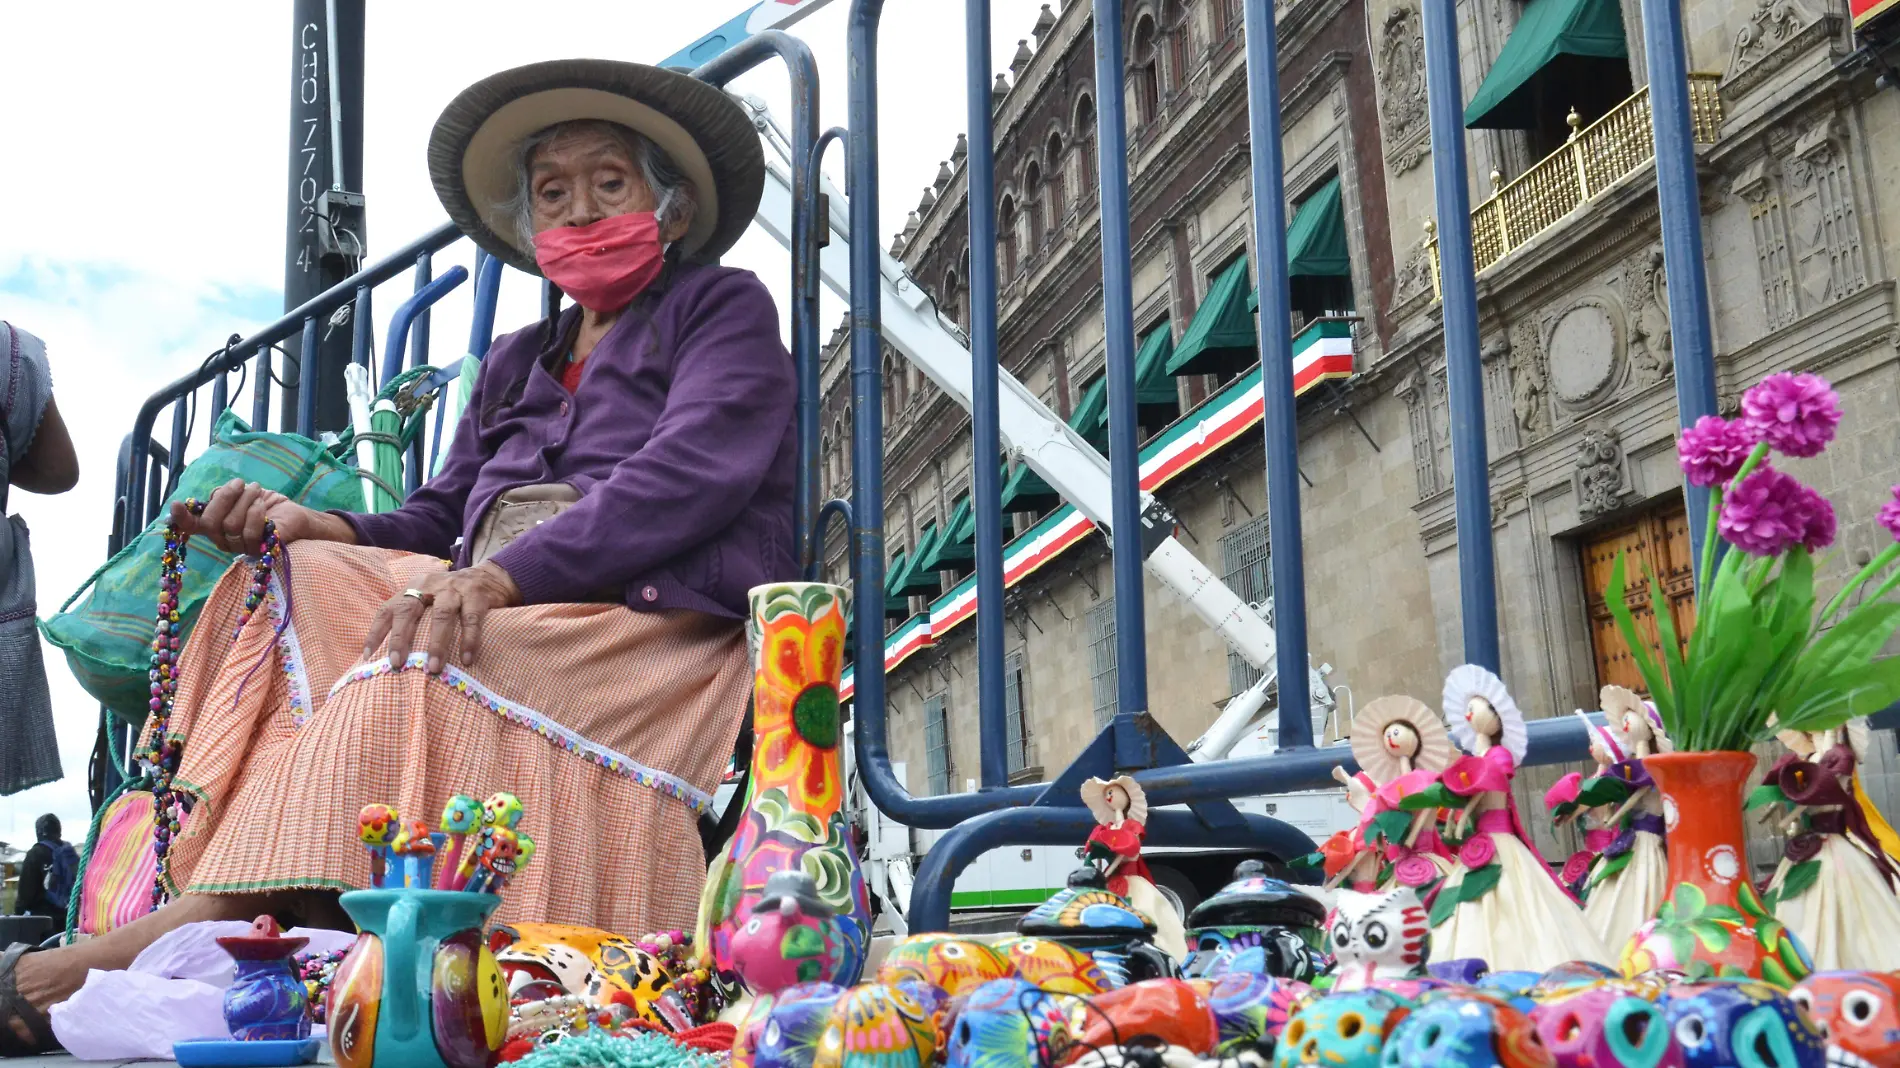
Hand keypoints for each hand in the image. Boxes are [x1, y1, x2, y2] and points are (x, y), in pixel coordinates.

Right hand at [169, 478, 354, 553]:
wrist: (298, 516)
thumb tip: (210, 496)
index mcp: (217, 527)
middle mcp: (225, 541)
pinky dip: (256, 513)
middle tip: (240, 483)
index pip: (192, 527)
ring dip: (246, 500)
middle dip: (225, 497)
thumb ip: (223, 496)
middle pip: (210, 523)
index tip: (176, 505)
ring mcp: (242, 549)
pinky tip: (264, 506)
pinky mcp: (260, 552)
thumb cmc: (267, 505)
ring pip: (231, 525)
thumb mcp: (242, 496)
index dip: (181, 519)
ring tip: (257, 492)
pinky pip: (250, 534)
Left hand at [362, 563, 522, 673]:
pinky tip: (467, 659)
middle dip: (401, 638)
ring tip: (433, 668)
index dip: (376, 632)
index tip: (368, 657)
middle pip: (410, 610)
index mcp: (413, 588)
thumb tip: (390, 654)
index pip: (389, 609)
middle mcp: (430, 586)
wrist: (490, 577)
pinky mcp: (477, 595)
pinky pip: (471, 620)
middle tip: (397, 664)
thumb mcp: (429, 599)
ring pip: (442, 616)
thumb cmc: (452, 597)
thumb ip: (413, 618)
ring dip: (436, 643)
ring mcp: (454, 589)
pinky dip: (469, 640)